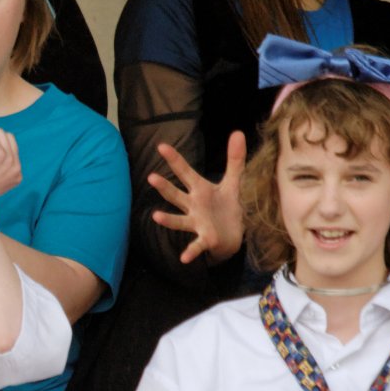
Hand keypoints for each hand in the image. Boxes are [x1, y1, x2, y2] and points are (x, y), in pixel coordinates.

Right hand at [148, 131, 245, 264]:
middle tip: (151, 177)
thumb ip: (235, 159)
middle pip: (176, 195)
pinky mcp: (206, 239)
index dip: (174, 159)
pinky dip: (190, 251)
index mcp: (200, 189)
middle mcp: (194, 205)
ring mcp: (197, 222)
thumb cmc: (228, 207)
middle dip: (164, 187)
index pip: (185, 172)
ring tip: (156, 216)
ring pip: (180, 220)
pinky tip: (184, 258)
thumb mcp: (234, 181)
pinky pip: (196, 245)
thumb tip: (238, 132)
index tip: (161, 146)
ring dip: (168, 219)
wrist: (233, 235)